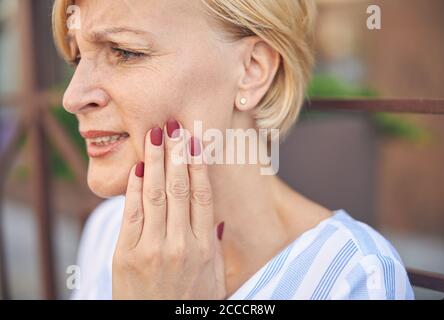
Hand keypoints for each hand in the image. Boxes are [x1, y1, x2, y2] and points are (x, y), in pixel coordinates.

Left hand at [112, 119, 225, 298]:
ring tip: (155, 135)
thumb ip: (214, 245)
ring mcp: (152, 249)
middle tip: (173, 126)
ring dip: (156, 161)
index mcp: (204, 247)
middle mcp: (180, 244)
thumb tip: (216, 218)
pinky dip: (135, 187)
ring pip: (156, 195)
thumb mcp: (214, 277)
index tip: (196, 141)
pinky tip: (139, 167)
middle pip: (180, 189)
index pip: (203, 196)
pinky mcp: (126, 255)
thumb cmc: (190, 302)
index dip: (199, 165)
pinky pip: (132, 214)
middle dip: (176, 154)